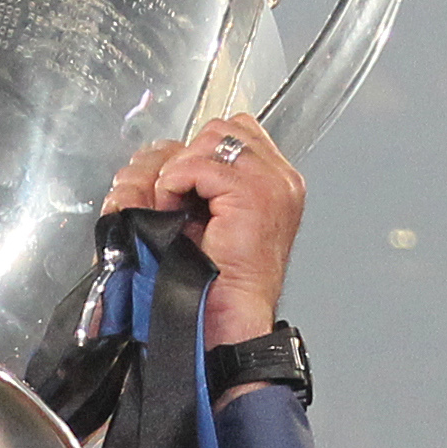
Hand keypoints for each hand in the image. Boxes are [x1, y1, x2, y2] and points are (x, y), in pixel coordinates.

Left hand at [98, 122, 304, 345]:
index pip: (236, 132)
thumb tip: (166, 156)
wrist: (228, 318)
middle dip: (188, 158)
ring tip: (175, 208)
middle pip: (222, 129)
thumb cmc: (215, 282)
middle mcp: (280, 179)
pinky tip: (174, 212)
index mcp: (276, 182)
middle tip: (174, 199)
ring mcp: (271, 184)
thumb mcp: (209, 219)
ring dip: (180, 171)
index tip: (182, 188)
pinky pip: (197, 165)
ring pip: (210, 141)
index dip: (200, 153)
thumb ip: (202, 181)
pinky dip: (174, 184)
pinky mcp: (252, 195)